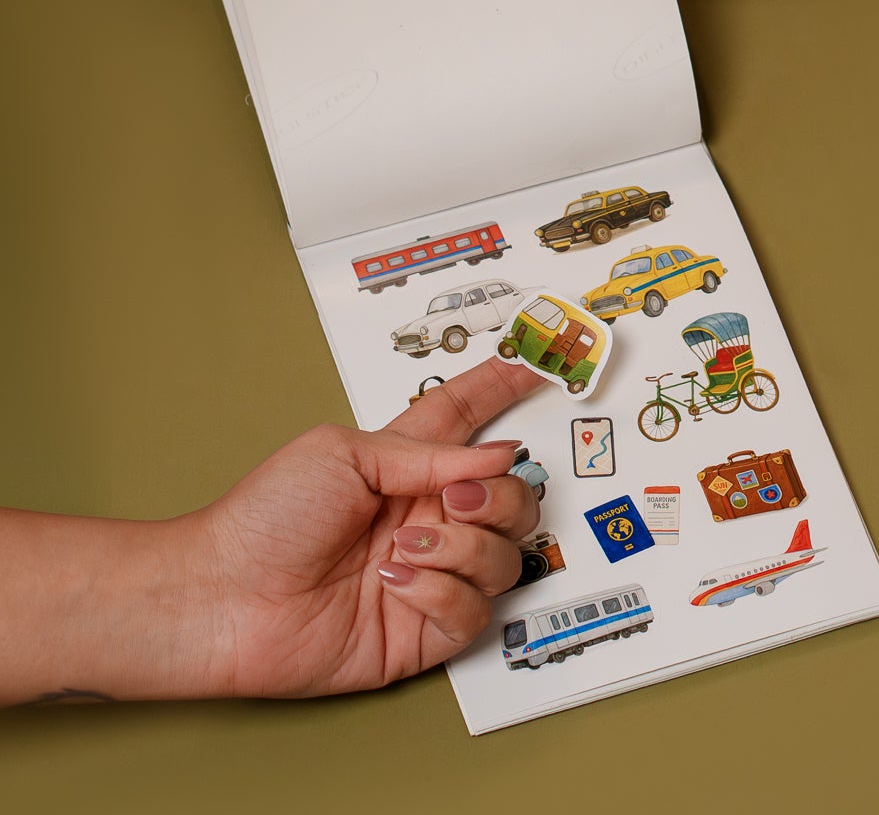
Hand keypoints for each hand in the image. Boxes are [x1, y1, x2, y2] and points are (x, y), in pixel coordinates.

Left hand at [187, 357, 541, 696]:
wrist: (223, 597)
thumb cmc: (265, 518)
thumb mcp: (344, 453)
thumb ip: (428, 452)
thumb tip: (499, 454)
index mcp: (408, 467)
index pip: (468, 419)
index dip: (502, 390)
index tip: (535, 368)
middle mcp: (428, 519)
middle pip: (514, 498)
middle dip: (501, 494)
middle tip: (456, 496)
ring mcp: (431, 575)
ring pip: (505, 557)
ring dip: (461, 546)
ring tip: (403, 548)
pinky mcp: (423, 631)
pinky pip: (475, 612)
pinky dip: (442, 592)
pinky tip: (396, 584)